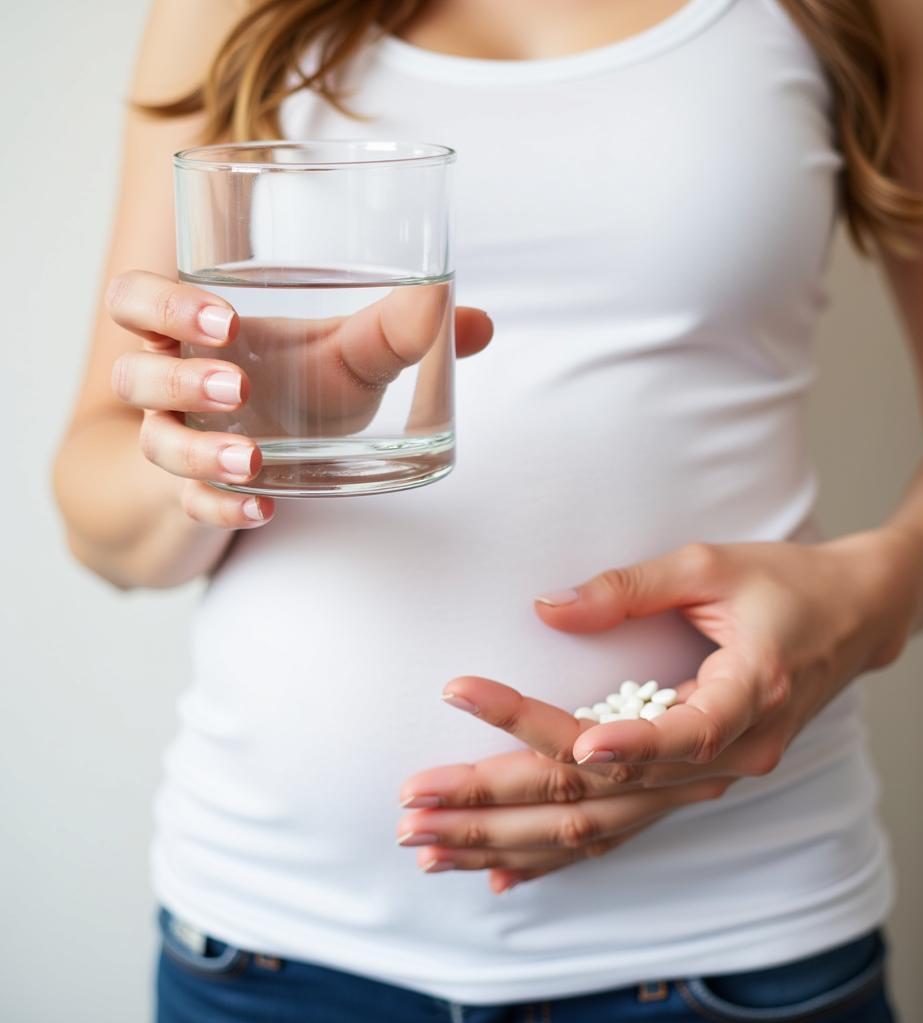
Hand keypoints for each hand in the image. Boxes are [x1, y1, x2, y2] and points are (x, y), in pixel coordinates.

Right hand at [106, 270, 492, 528]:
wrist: (258, 466)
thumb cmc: (295, 393)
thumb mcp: (343, 361)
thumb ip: (401, 336)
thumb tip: (479, 321)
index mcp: (198, 334)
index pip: (137, 301)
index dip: (164, 304)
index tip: (226, 321)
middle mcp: (175, 387)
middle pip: (132, 372)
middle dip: (178, 378)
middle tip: (239, 386)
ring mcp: (179, 444)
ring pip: (155, 443)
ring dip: (201, 451)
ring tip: (256, 459)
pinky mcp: (193, 496)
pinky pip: (190, 505)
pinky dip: (225, 509)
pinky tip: (265, 510)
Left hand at [397, 528, 920, 893]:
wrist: (851, 619)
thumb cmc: (785, 585)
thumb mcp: (711, 565)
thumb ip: (628, 589)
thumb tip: (546, 609)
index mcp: (745, 698)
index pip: (672, 735)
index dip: (614, 739)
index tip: (539, 727)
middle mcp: (727, 758)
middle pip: (605, 793)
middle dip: (503, 797)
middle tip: (418, 796)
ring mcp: (707, 782)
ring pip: (600, 828)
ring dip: (510, 839)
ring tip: (429, 841)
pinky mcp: (688, 785)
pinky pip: (618, 831)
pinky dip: (555, 857)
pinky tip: (497, 875)